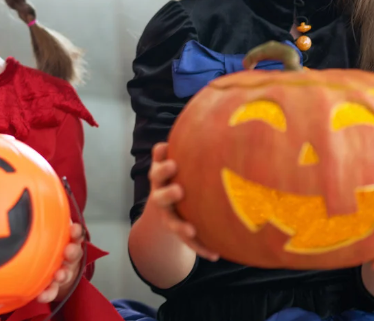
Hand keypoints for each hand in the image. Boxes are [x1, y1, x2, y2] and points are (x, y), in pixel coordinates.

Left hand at [36, 222, 84, 303]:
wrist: (53, 271)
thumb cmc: (51, 243)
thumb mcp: (52, 229)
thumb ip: (49, 216)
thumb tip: (36, 188)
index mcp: (68, 240)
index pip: (75, 233)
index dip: (75, 232)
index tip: (73, 230)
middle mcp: (68, 255)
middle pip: (74, 253)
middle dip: (72, 252)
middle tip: (67, 252)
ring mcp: (63, 271)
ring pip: (66, 273)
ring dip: (63, 274)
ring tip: (58, 276)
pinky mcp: (55, 287)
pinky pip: (52, 291)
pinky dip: (48, 293)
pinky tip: (40, 294)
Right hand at [147, 142, 218, 261]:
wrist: (166, 211)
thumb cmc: (177, 178)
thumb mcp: (175, 165)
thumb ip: (183, 150)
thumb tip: (208, 120)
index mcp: (160, 178)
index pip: (158, 170)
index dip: (162, 165)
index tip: (172, 161)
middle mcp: (160, 196)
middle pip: (159, 195)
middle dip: (167, 193)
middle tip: (179, 190)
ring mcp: (168, 215)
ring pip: (171, 221)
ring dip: (179, 226)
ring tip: (190, 229)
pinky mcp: (178, 232)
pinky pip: (188, 243)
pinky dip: (200, 248)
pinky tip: (215, 254)